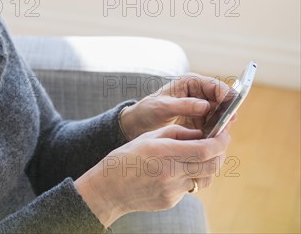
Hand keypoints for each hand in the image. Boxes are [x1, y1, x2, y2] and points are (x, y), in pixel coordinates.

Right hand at [75, 124, 230, 226]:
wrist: (108, 189)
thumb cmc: (125, 158)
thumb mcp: (148, 137)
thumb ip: (176, 133)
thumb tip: (200, 133)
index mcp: (164, 151)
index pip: (206, 148)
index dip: (221, 140)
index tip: (224, 133)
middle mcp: (171, 171)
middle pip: (212, 164)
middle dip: (220, 153)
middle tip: (218, 144)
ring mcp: (172, 189)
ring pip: (205, 178)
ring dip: (208, 166)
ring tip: (198, 157)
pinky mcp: (171, 200)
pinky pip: (189, 187)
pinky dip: (189, 177)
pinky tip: (174, 172)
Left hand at [120, 73, 231, 139]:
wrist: (139, 123)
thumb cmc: (148, 110)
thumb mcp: (162, 107)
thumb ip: (183, 105)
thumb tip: (205, 105)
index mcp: (190, 82)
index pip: (215, 86)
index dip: (226, 96)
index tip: (229, 110)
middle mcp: (198, 92)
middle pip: (221, 101)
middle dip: (225, 114)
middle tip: (225, 127)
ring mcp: (200, 107)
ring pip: (219, 115)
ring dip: (220, 125)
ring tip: (216, 136)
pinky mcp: (199, 120)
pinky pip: (212, 126)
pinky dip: (213, 132)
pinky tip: (209, 140)